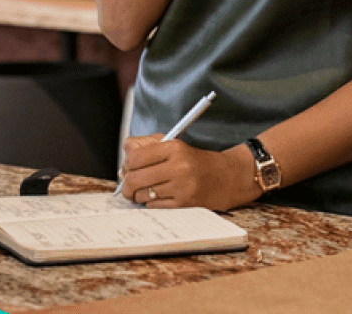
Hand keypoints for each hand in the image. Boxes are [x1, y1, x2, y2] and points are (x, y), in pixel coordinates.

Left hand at [117, 135, 260, 211]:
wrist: (227, 177)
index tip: (128, 168)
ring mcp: (182, 187)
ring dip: (139, 194)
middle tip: (128, 186)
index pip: (134, 157)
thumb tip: (124, 164)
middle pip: (134, 178)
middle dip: (126, 185)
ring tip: (147, 189)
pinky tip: (159, 196)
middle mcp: (178, 167)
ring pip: (142, 194)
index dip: (127, 164)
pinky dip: (151, 202)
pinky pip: (154, 206)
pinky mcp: (184, 204)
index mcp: (173, 148)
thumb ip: (146, 147)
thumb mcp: (173, 145)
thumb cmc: (195, 161)